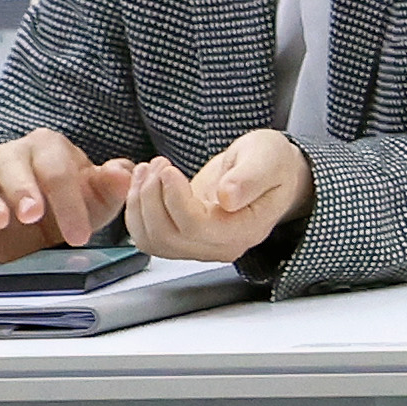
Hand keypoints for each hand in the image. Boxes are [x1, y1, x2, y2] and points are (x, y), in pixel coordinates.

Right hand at [0, 127, 138, 263]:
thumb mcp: (100, 195)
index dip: (68, 200)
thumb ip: (113, 183)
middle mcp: (11, 158)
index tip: (80, 233)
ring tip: (0, 221)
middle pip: (11, 166)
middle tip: (33, 213)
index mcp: (47, 147)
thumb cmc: (74, 199)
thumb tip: (124, 172)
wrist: (50, 222)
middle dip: (22, 190)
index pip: (56, 168)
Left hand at [121, 129, 312, 266]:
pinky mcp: (182, 239)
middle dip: (153, 197)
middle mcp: (222, 246)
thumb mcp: (268, 159)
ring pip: (152, 240)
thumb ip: (250, 178)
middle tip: (159, 164)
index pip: (197, 227)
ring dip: (140, 203)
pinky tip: (142, 184)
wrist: (266, 172)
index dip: (175, 199)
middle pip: (169, 236)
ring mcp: (200, 246)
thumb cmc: (271, 164)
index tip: (169, 170)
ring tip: (148, 170)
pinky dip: (135, 211)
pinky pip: (147, 237)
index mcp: (246, 229)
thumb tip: (229, 197)